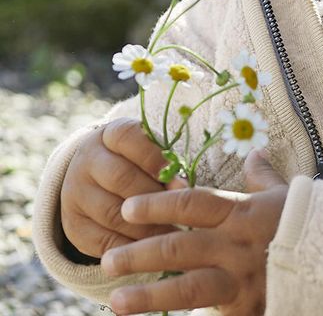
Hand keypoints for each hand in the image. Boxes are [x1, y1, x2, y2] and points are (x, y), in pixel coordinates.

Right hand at [61, 118, 174, 258]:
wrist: (99, 183)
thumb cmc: (142, 166)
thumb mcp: (152, 155)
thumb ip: (167, 165)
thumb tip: (183, 190)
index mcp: (109, 135)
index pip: (128, 137)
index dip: (155, 159)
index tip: (181, 183)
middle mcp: (86, 160)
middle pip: (120, 178)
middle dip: (155, 199)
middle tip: (182, 218)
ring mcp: (75, 193)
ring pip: (112, 213)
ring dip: (147, 229)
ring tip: (174, 237)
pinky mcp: (73, 225)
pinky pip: (102, 242)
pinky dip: (130, 249)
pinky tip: (153, 253)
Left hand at [101, 149, 287, 315]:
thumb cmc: (315, 223)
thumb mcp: (289, 196)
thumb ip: (264, 177)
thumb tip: (255, 152)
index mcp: (244, 213)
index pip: (193, 203)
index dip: (157, 204)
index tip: (128, 207)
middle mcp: (238, 245)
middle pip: (179, 245)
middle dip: (139, 252)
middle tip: (108, 259)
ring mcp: (243, 279)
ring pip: (188, 287)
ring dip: (150, 294)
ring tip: (116, 300)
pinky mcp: (250, 308)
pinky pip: (212, 315)